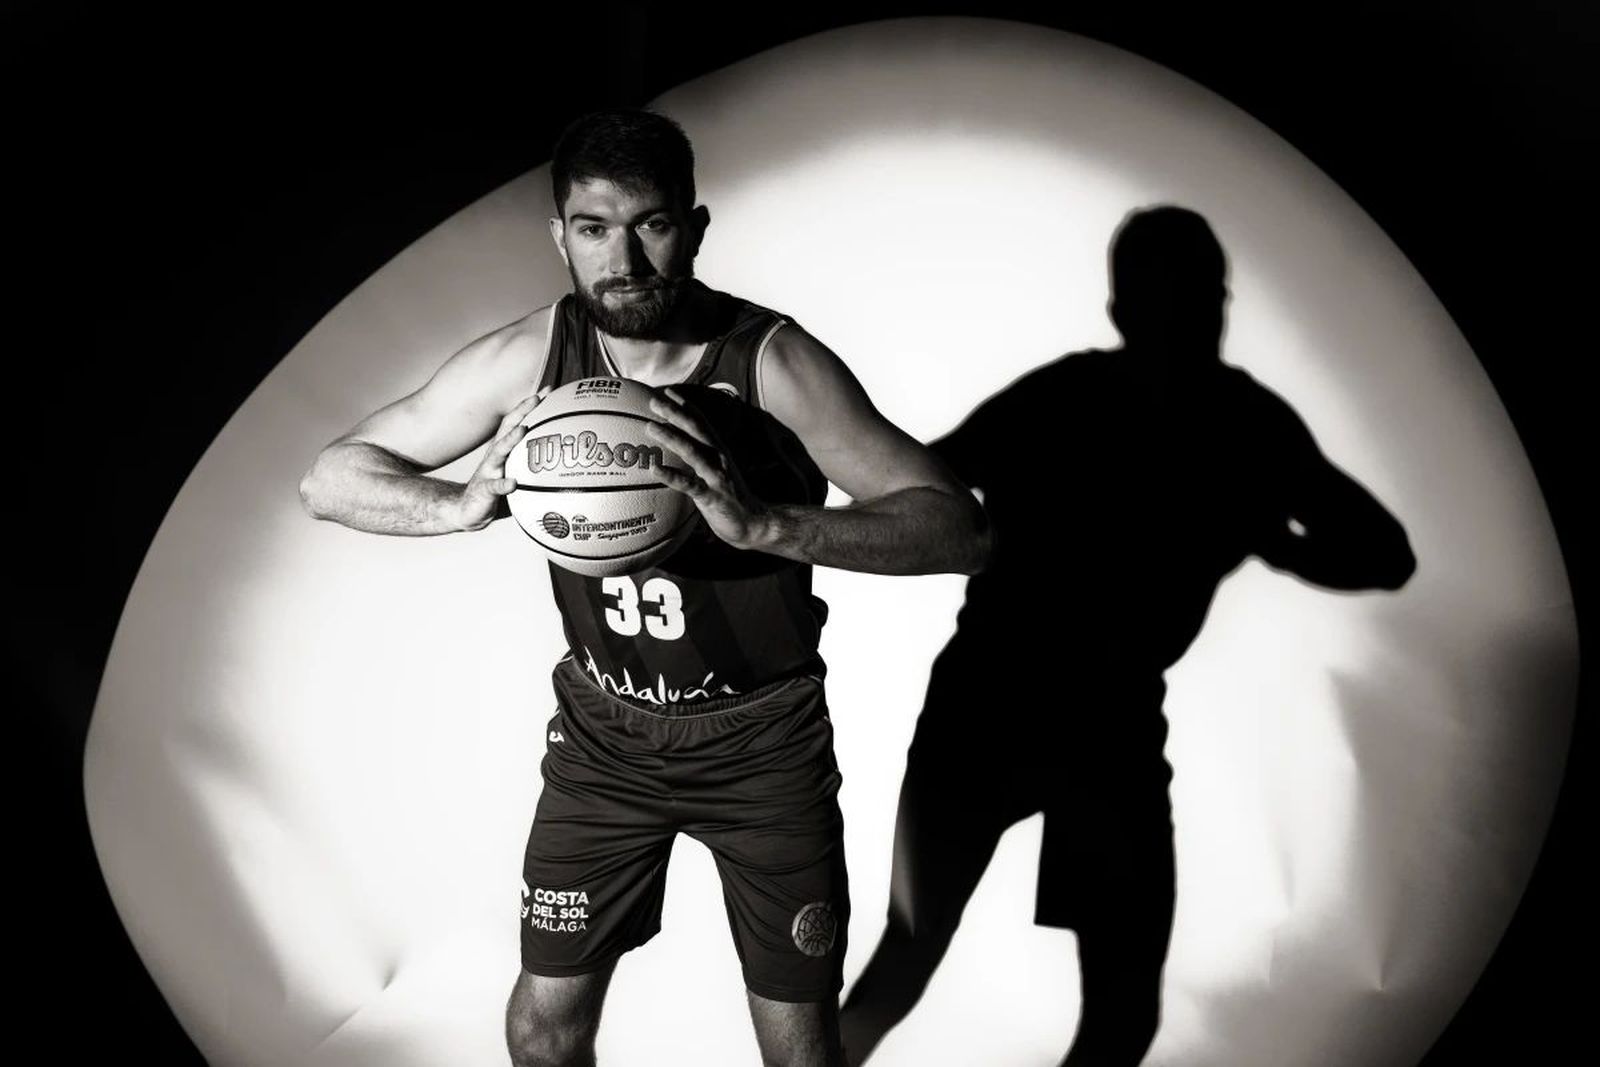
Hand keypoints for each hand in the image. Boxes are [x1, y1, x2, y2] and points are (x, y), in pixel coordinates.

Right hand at [451, 389, 547, 530]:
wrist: (468, 510)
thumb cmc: (498, 492)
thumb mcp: (517, 475)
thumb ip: (535, 468)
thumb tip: (567, 467)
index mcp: (505, 450)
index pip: (518, 422)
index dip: (531, 406)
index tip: (548, 390)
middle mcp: (496, 456)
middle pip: (509, 428)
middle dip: (522, 411)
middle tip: (537, 398)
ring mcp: (489, 471)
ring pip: (500, 452)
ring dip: (511, 439)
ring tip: (523, 430)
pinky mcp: (485, 489)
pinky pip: (494, 486)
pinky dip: (503, 483)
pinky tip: (512, 483)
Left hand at [647, 388, 772, 549]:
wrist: (755, 524)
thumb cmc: (731, 500)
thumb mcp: (718, 475)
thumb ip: (702, 462)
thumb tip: (681, 453)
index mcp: (720, 452)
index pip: (702, 423)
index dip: (686, 406)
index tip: (669, 391)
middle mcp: (719, 459)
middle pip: (696, 430)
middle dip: (675, 413)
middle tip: (653, 400)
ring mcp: (716, 477)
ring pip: (692, 452)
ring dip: (671, 437)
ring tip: (650, 427)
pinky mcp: (712, 496)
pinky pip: (689, 484)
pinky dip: (671, 476)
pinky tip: (654, 469)